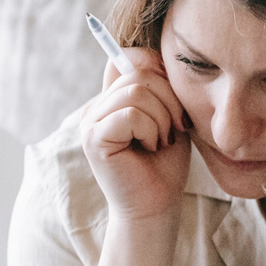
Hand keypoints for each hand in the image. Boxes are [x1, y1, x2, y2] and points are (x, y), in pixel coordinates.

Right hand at [78, 48, 190, 220]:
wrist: (155, 208)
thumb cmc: (164, 167)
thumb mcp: (168, 119)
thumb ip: (160, 89)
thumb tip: (156, 57)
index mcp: (112, 100)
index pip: (129, 58)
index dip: (158, 70)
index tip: (175, 102)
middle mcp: (96, 107)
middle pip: (138, 73)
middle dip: (169, 100)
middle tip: (175, 130)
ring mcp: (91, 122)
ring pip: (137, 92)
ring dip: (162, 119)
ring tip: (162, 142)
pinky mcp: (94, 139)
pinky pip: (131, 114)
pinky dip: (151, 131)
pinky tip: (151, 149)